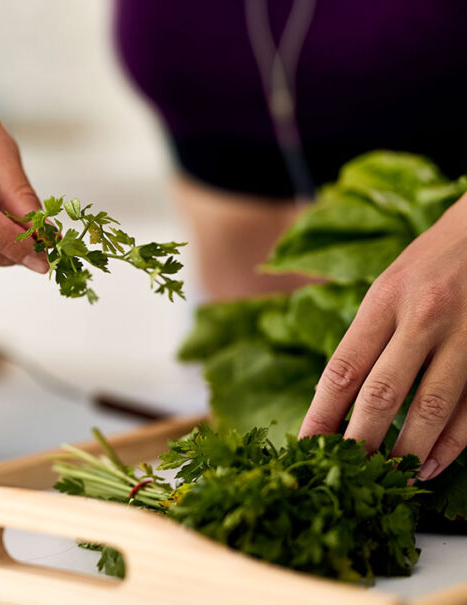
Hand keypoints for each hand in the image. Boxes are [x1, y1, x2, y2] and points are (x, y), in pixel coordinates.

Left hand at [300, 196, 466, 479]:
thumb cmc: (431, 263)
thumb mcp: (387, 287)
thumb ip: (363, 338)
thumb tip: (328, 396)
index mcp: (384, 300)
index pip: (342, 370)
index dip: (321, 416)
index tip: (307, 447)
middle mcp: (423, 317)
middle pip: (382, 395)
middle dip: (362, 441)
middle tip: (348, 472)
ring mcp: (465, 335)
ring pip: (432, 408)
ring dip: (409, 450)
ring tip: (392, 477)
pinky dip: (452, 443)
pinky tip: (432, 463)